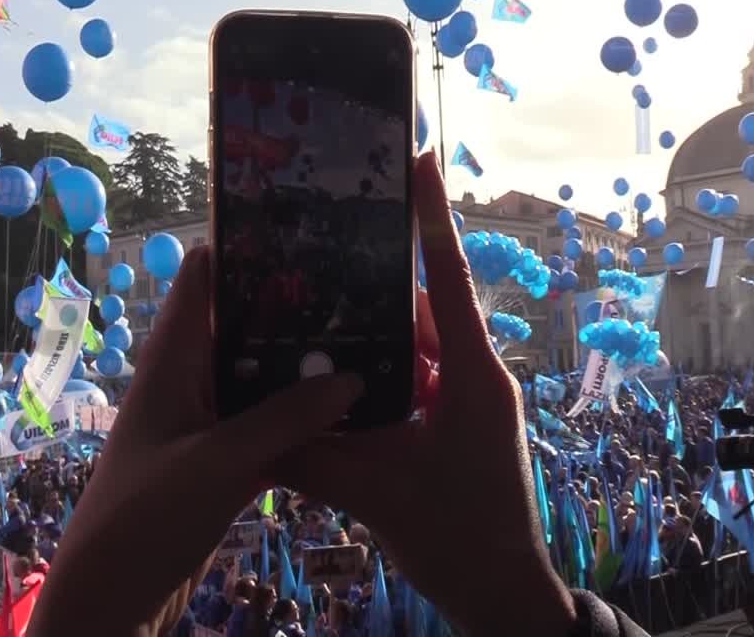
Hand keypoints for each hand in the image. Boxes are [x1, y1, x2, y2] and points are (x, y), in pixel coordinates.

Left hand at [28, 247, 361, 635]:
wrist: (112, 599)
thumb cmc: (144, 518)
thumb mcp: (217, 462)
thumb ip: (285, 419)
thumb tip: (353, 377)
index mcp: (171, 360)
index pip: (204, 277)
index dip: (248, 246)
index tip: (309, 230)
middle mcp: (190, 379)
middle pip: (244, 323)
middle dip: (295, 306)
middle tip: (364, 288)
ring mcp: (208, 421)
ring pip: (263, 375)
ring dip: (305, 363)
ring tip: (371, 339)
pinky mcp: (225, 460)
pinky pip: (272, 423)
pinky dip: (305, 416)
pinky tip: (354, 410)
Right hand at [275, 153, 574, 635]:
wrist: (505, 596)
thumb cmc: (459, 539)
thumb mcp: (375, 493)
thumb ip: (311, 454)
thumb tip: (248, 424)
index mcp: (473, 377)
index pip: (447, 280)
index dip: (430, 218)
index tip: (417, 160)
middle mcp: (475, 378)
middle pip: (419, 312)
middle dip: (371, 287)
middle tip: (320, 251)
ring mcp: (467, 403)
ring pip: (413, 351)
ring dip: (368, 340)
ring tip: (311, 315)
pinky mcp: (455, 426)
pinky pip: (412, 384)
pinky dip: (377, 378)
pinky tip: (330, 378)